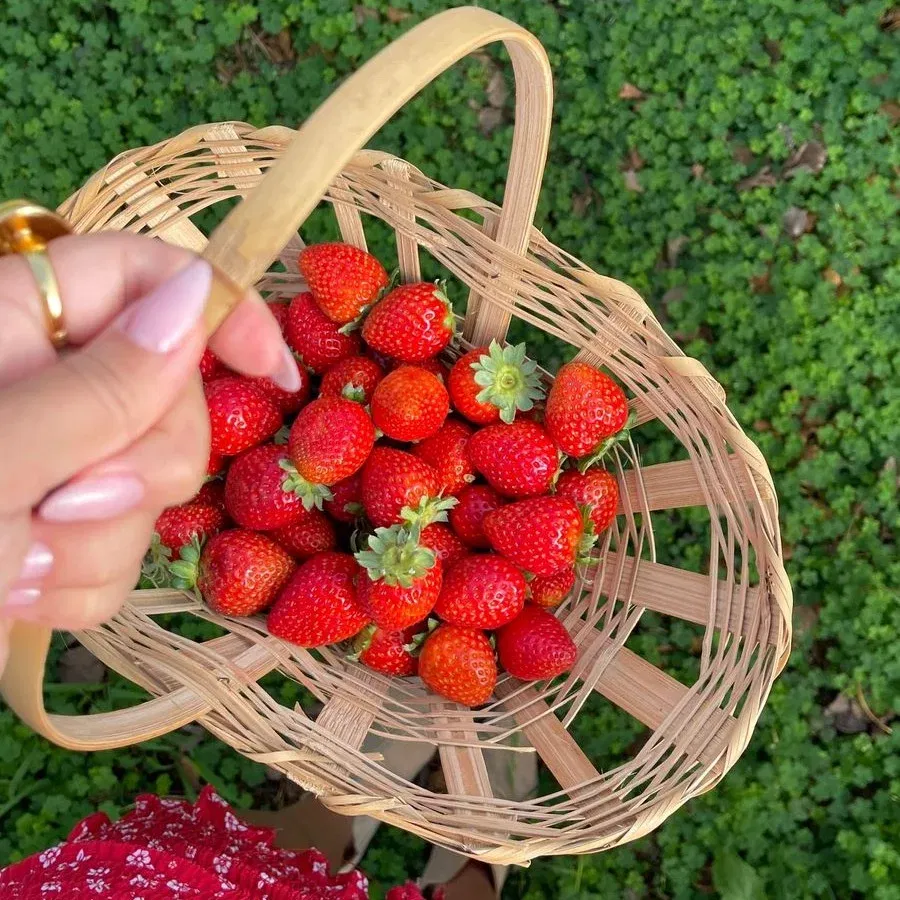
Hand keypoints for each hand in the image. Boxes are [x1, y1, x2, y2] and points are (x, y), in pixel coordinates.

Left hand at [0, 232, 300, 675]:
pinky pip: (124, 551)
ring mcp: (52, 462)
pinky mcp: (53, 531)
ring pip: (151, 487)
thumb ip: (97, 387)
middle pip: (170, 398)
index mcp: (14, 324)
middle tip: (61, 505)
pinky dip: (78, 586)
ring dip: (98, 542)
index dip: (221, 311)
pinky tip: (13, 599)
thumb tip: (199, 297)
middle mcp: (42, 383)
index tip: (272, 372)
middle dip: (137, 466)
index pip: (145, 275)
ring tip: (8, 568)